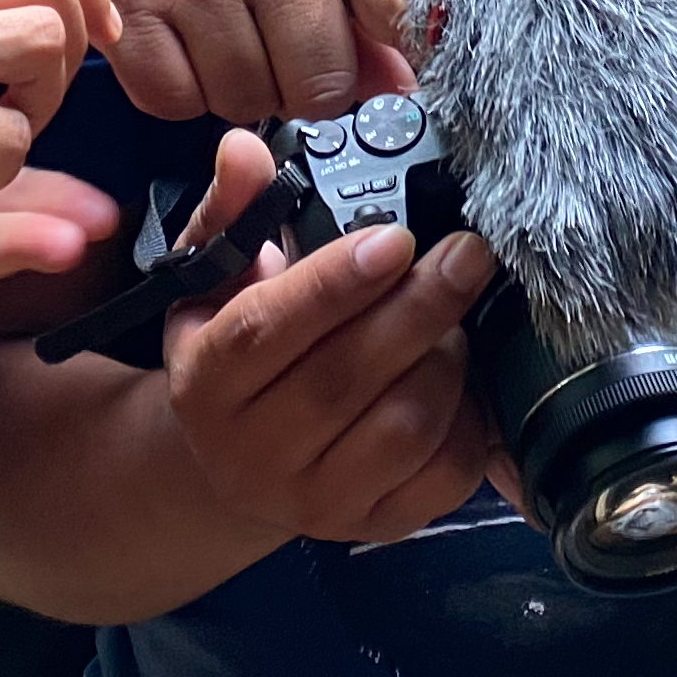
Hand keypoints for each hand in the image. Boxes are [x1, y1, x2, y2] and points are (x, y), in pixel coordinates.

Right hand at [24, 0, 415, 123]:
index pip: (393, 24)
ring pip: (244, 103)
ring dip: (234, 89)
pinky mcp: (129, 5)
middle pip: (316, 88)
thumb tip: (401, 86)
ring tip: (218, 36)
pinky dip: (177, 92)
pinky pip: (174, 103)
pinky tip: (175, 46)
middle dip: (299, 85)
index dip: (386, 62)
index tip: (372, 73)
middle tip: (272, 47)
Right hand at [158, 130, 499, 546]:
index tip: (396, 236)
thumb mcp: (213, 277)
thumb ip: (233, 212)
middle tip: (467, 253)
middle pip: (344, 380)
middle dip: (418, 308)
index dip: (334, 283)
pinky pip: (444, 474)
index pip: (266, 332)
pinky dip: (471, 418)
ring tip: (458, 309)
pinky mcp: (375, 527)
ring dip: (447, 359)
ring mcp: (316, 503)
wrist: (238, 459)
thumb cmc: (233, 344)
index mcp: (204, 384)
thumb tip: (245, 149)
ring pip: (402, 428)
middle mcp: (252, 456)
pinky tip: (468, 370)